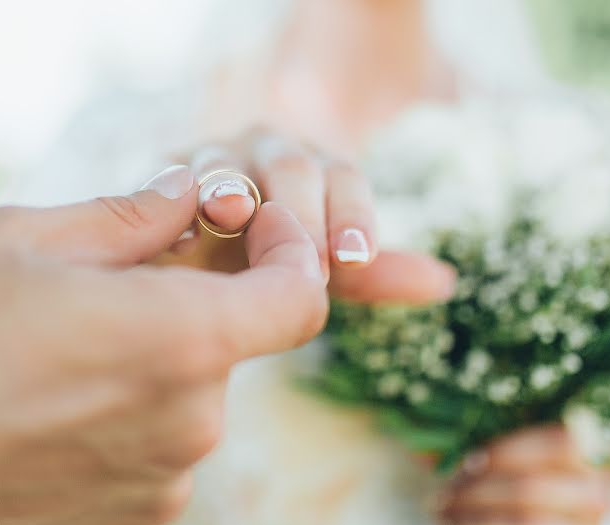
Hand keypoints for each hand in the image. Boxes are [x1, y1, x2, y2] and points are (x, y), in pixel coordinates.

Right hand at [0, 165, 326, 524]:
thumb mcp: (24, 241)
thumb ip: (133, 217)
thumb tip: (189, 194)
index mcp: (184, 340)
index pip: (300, 299)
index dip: (292, 258)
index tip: (258, 237)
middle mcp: (192, 426)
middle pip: (226, 353)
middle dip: (185, 319)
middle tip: (104, 306)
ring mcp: (161, 490)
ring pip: (185, 411)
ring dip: (148, 381)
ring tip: (57, 371)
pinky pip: (150, 468)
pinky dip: (121, 440)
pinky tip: (47, 427)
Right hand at [164, 131, 456, 304]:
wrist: (199, 240)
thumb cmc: (273, 253)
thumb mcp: (325, 265)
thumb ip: (373, 274)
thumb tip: (447, 283)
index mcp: (319, 173)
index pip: (346, 180)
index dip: (352, 214)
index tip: (354, 255)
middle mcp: (270, 156)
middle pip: (294, 167)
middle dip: (302, 210)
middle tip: (308, 257)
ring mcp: (214, 160)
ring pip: (226, 164)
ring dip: (229, 185)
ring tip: (232, 211)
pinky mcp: (162, 176)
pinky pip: (165, 184)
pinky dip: (170, 204)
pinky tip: (174, 237)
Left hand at [439, 427, 609, 524]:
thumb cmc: (523, 496)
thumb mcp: (515, 464)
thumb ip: (493, 453)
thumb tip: (442, 454)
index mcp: (587, 458)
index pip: (558, 445)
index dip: (508, 452)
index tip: (468, 463)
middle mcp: (595, 498)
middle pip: (531, 490)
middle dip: (475, 495)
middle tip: (440, 501)